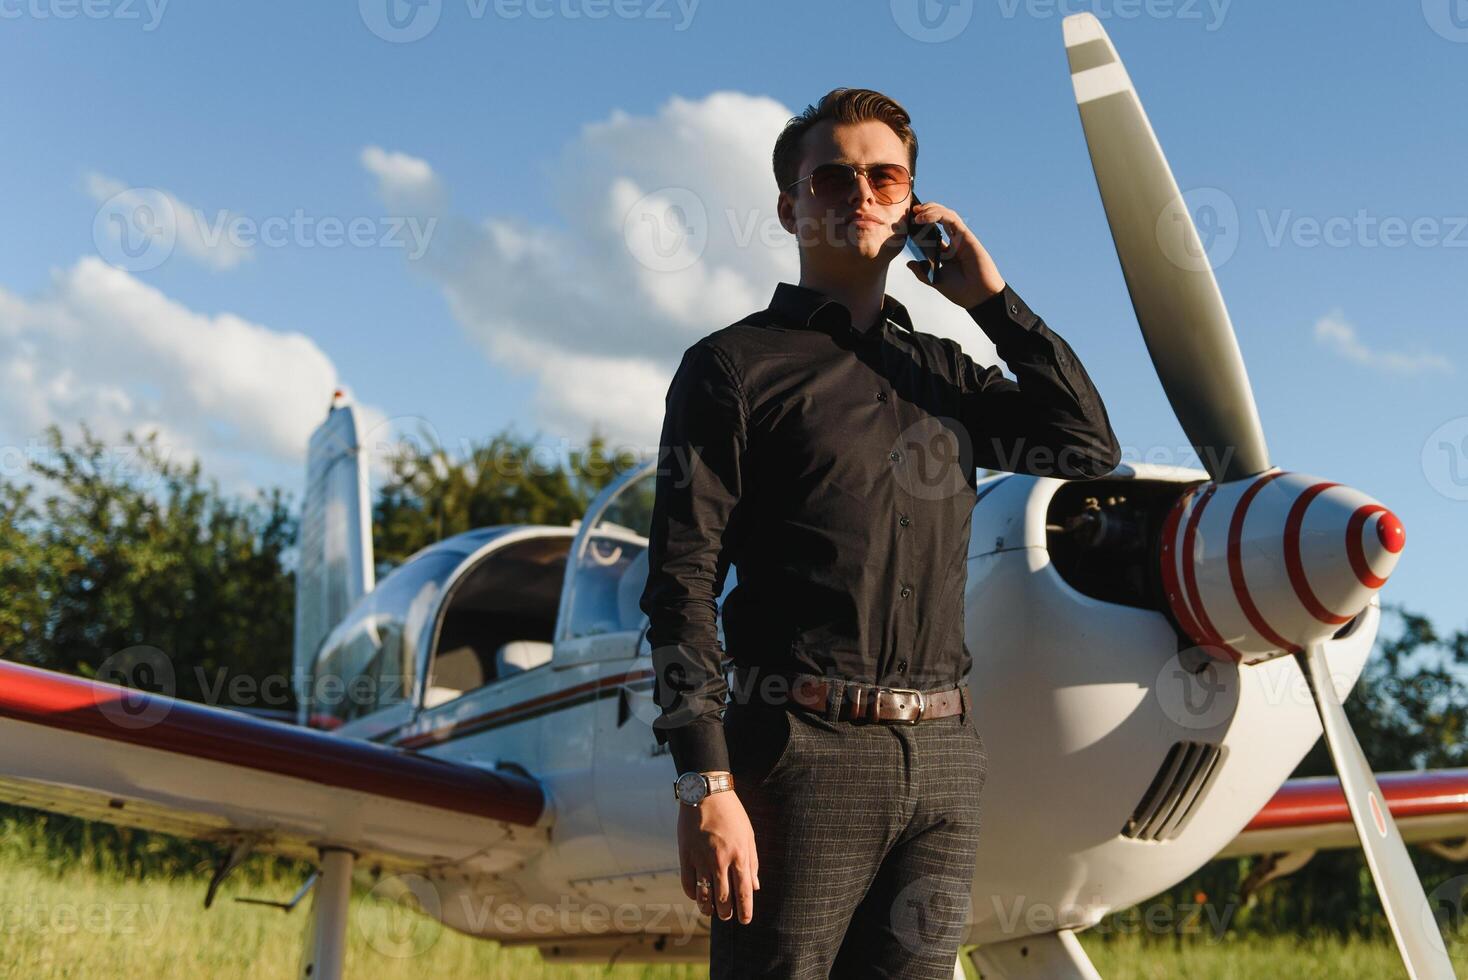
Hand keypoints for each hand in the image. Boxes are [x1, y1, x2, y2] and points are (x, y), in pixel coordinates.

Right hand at [677, 791, 759, 923]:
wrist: (706, 794)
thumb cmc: (731, 814)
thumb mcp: (748, 835)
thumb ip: (752, 862)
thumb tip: (755, 887)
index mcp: (739, 855)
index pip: (744, 892)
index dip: (745, 911)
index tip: (745, 921)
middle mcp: (721, 861)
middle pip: (723, 898)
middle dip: (726, 913)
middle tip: (727, 917)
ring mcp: (701, 859)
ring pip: (704, 895)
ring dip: (707, 908)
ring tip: (710, 913)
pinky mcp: (686, 855)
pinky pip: (688, 883)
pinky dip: (692, 894)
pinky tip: (697, 896)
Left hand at [905, 201, 1006, 308]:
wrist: (978, 296)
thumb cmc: (960, 291)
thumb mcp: (935, 281)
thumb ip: (922, 272)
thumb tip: (908, 263)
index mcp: (944, 253)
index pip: (929, 234)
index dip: (917, 227)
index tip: (902, 224)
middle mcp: (952, 243)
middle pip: (937, 220)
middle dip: (923, 212)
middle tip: (909, 212)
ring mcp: (959, 238)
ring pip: (945, 214)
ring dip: (930, 210)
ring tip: (916, 214)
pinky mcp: (966, 235)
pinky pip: (951, 218)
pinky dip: (937, 214)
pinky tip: (924, 218)